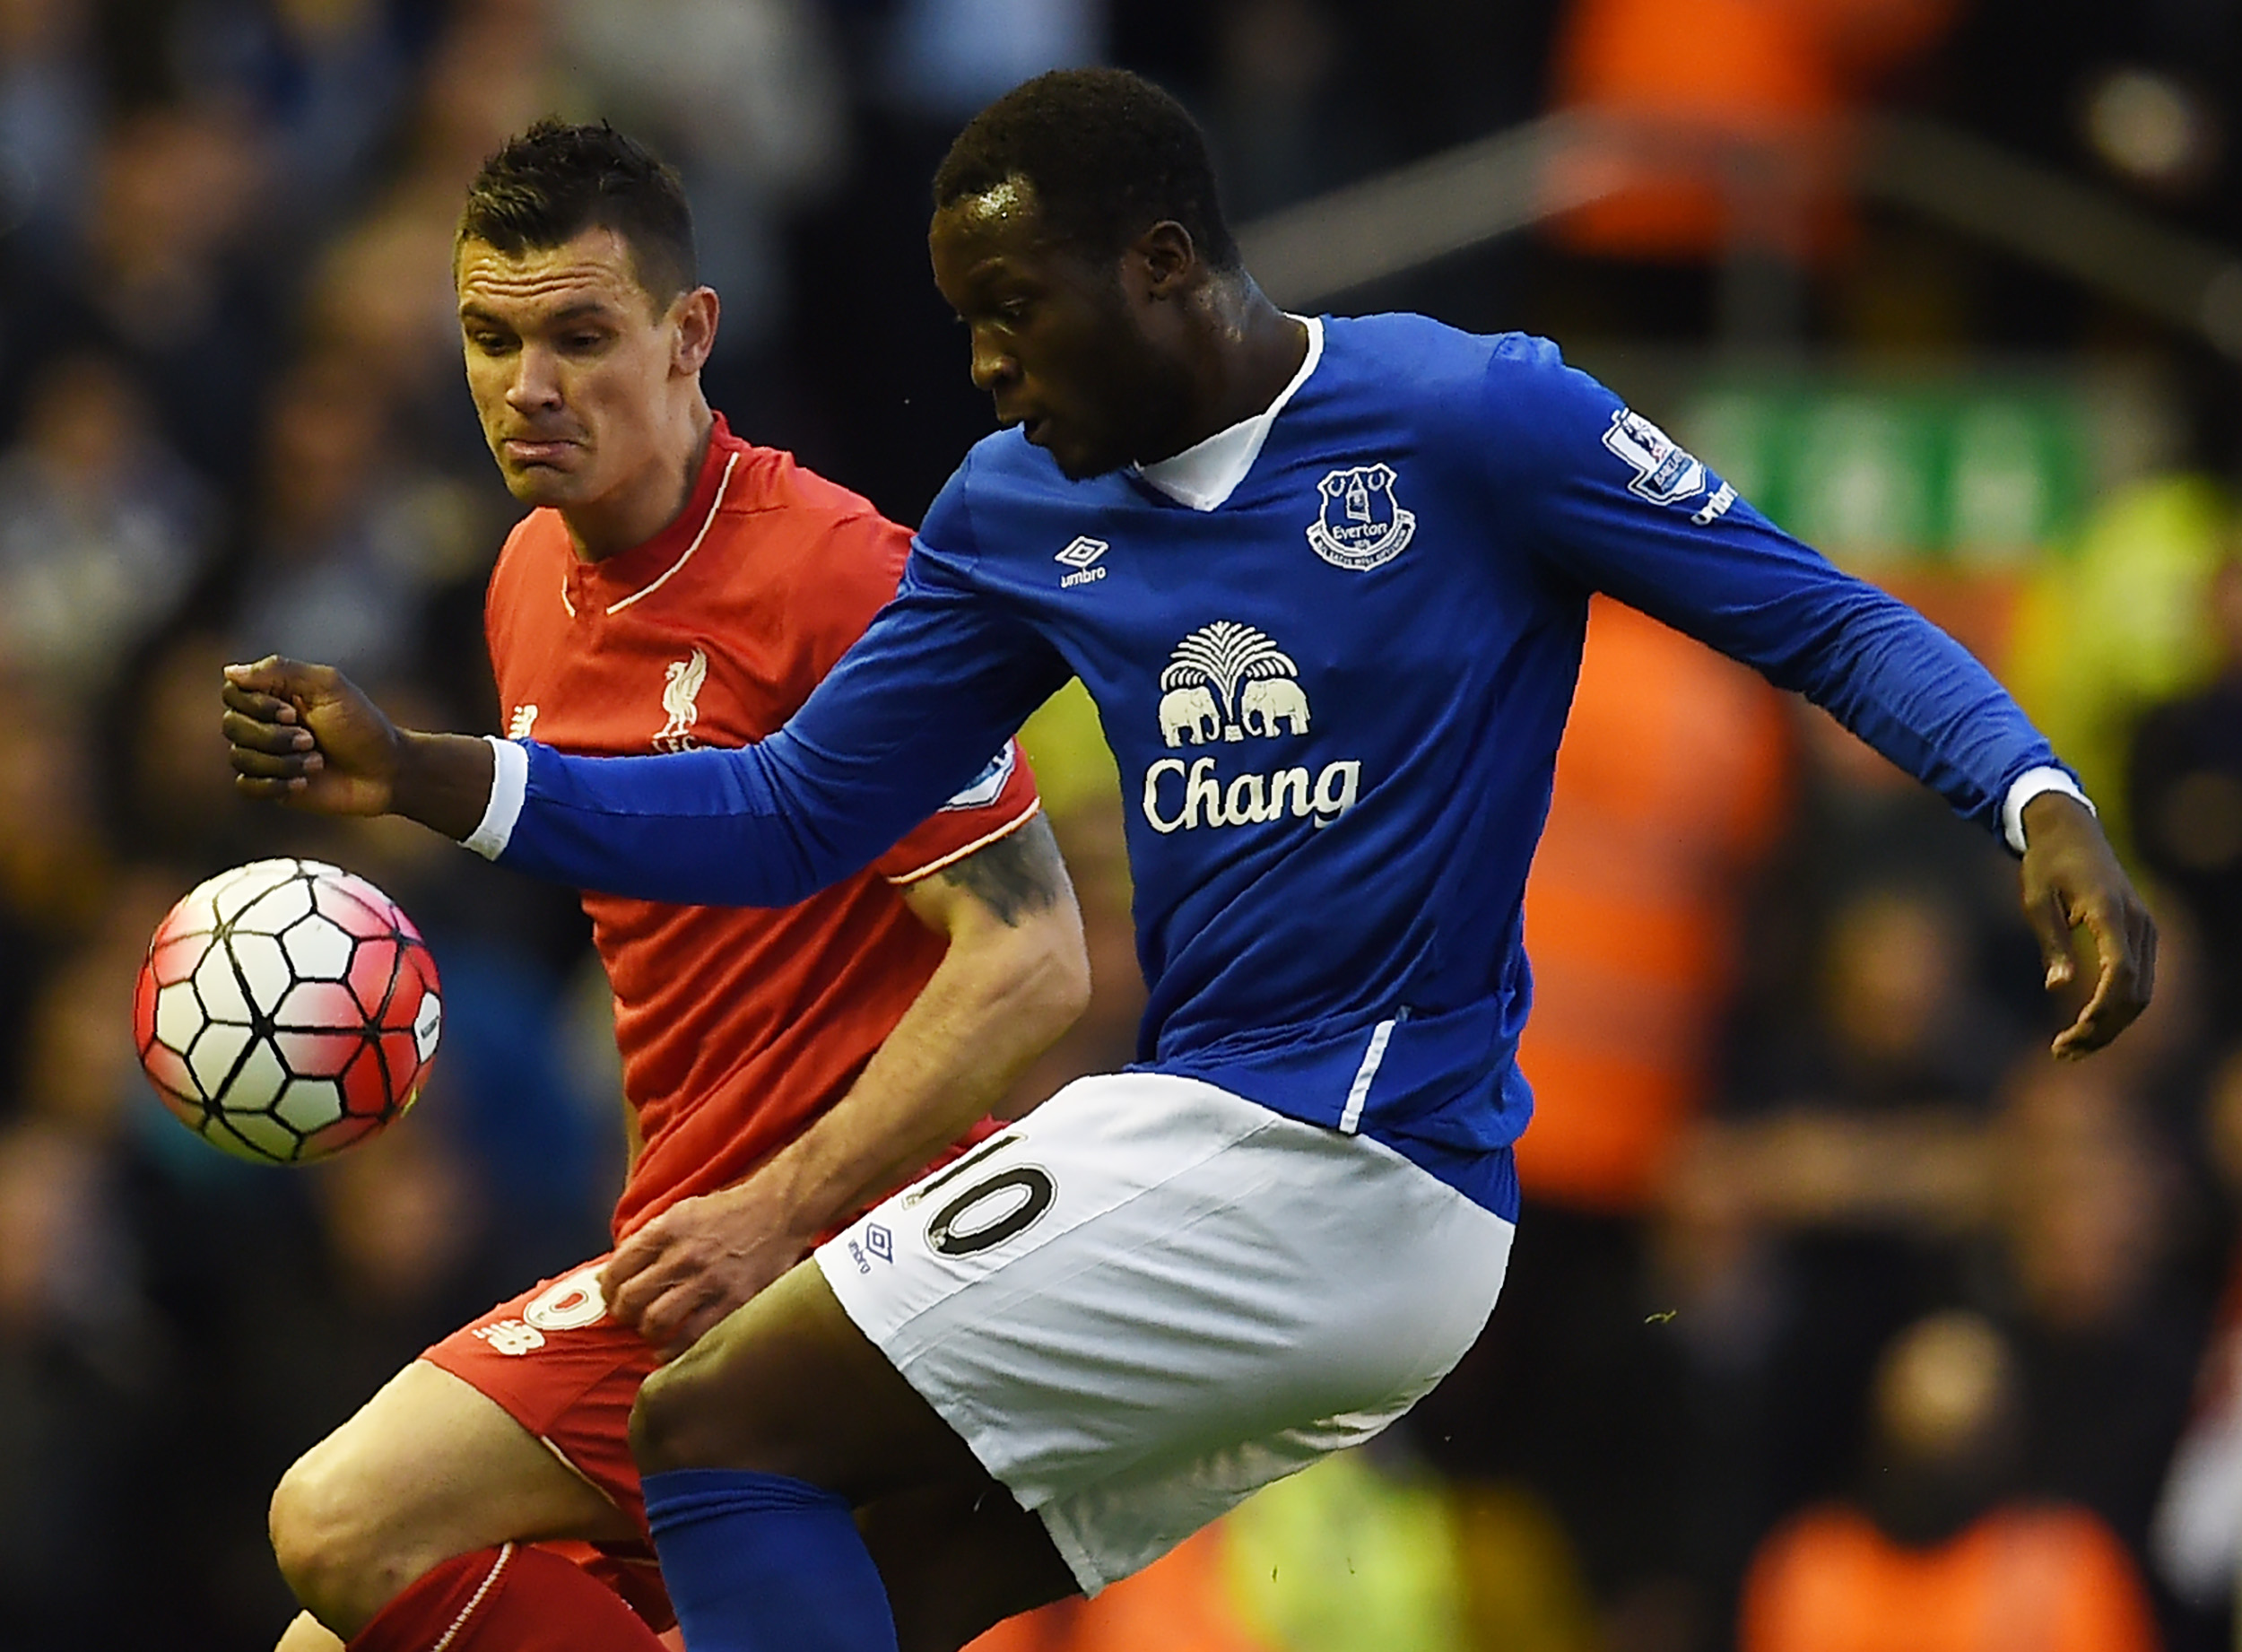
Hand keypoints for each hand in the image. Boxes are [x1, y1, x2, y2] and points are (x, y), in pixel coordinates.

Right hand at [222, 657, 402, 815]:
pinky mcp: (272, 784)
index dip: (256, 705)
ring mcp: (266, 754)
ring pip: (240, 757)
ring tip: (317, 762)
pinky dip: (274, 784)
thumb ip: (282, 671)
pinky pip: (246, 786)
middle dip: (273, 737)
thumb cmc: (362, 725)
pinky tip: (305, 782)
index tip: (292, 713)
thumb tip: (229, 672)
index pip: (233, 693)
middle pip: (232, 726)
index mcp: (275, 693)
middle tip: (312, 740)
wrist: (386, 771)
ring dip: (281, 762)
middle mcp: (264, 722)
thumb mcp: (329, 686)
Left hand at [600, 1181, 811, 1355]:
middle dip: (621, 1313)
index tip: (610, 1295)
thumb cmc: (729, 1212)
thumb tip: (615, 1270)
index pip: (619, 1266)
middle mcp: (685, 1254)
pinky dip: (673, 1349)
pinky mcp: (733, 1302)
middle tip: (626, 1316)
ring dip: (646, 1332)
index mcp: (669, 1227)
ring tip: (650, 1331)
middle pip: (631, 1297)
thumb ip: (650, 1237)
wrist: (779, 1211)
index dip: (607, 1287)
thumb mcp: (683, 1210)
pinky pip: (692, 1337)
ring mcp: (710, 1280)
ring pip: (656, 1322)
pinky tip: (669, 1348)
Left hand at [2018, 791, 2156, 1058]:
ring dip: (2111, 1026)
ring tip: (2070, 1049)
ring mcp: (2145, 929)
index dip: (2101, 1010)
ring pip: (2142, 993)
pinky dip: (2117, 1008)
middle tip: (2062, 1052)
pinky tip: (2087, 1026)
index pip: (2120, 973)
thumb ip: (2050, 942)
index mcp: (2109, 912)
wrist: (2071, 829)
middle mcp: (2137, 923)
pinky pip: (2138, 981)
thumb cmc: (2046, 862)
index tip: (2071, 1033)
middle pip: (2135, 993)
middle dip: (2103, 1029)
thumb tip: (2058, 987)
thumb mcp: (2035, 898)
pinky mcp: (2141, 934)